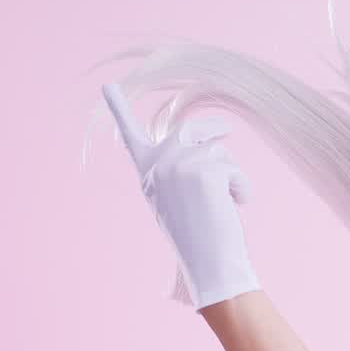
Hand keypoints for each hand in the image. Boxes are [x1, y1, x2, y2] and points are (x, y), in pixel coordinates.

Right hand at [101, 82, 260, 309]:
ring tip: (223, 205)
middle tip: (227, 130)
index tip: (108, 85)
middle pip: (191, 131)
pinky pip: (233, 168)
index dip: (119, 109)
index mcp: (147, 173)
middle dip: (214, 131)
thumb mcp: (178, 201)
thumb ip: (178, 171)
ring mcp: (178, 164)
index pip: (131, 135)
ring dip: (230, 175)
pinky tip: (234, 207)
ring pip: (217, 150)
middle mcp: (157, 164)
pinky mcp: (203, 169)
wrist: (209, 265)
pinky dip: (241, 188)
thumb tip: (197, 140)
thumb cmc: (199, 240)